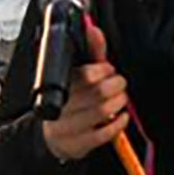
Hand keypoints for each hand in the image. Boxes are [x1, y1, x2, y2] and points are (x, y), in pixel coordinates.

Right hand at [40, 17, 127, 161]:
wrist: (53, 136)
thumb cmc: (72, 100)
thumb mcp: (79, 74)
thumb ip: (92, 52)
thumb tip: (94, 29)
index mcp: (62, 85)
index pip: (84, 74)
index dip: (103, 70)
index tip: (108, 69)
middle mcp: (62, 106)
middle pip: (98, 92)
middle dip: (116, 85)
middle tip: (117, 84)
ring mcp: (67, 127)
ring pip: (102, 111)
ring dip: (119, 103)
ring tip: (119, 99)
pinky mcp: (76, 145)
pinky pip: (104, 134)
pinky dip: (119, 123)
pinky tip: (119, 117)